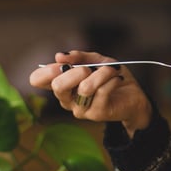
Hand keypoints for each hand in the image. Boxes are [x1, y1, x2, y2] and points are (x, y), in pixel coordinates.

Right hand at [29, 50, 152, 136]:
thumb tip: (59, 56)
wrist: (133, 95)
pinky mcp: (96, 114)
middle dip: (76, 71)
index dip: (46, 70)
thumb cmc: (110, 77)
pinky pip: (102, 91)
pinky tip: (117, 79)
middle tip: (89, 68)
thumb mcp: (95, 60)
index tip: (62, 63)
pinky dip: (112, 79)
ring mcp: (80, 109)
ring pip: (85, 87)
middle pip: (57, 86)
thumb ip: (78, 56)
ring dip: (102, 73)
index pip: (37, 80)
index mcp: (61, 84)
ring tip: (111, 70)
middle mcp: (66, 99)